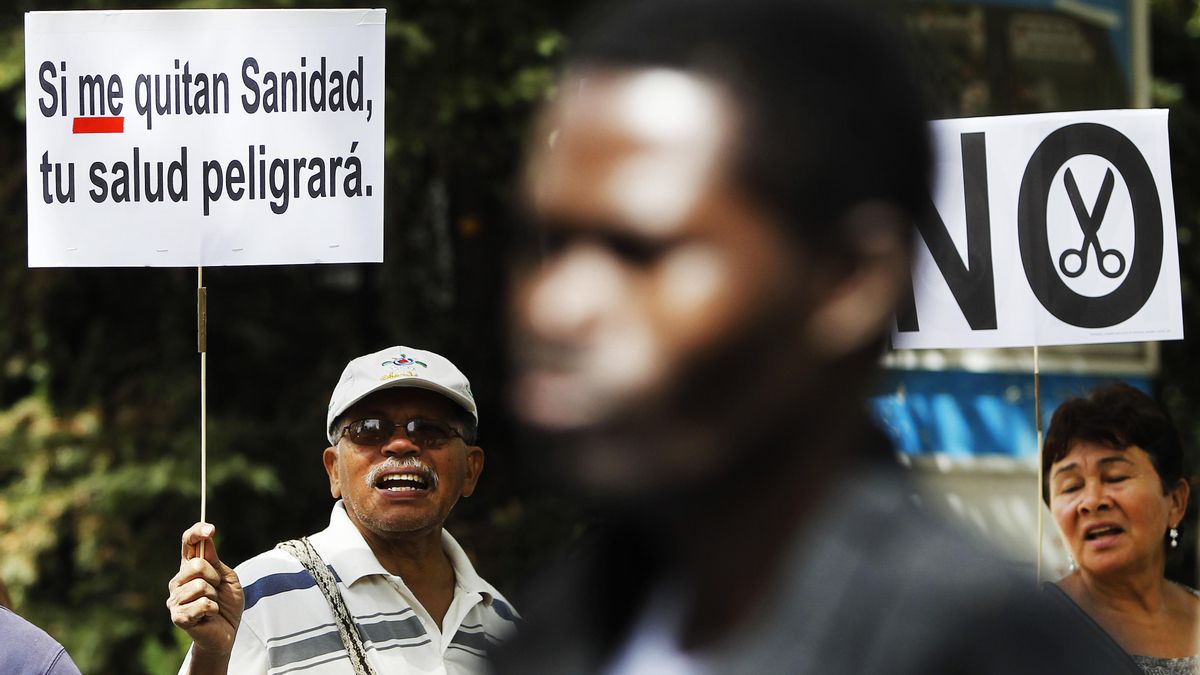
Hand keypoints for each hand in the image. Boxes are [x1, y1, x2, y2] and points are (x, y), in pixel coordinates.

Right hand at [167, 523, 243, 662]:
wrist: (226, 632)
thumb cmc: (227, 604)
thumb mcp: (227, 578)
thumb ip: (215, 561)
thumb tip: (206, 540)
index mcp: (190, 567)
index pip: (188, 542)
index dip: (197, 532)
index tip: (211, 529)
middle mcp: (178, 580)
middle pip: (197, 565)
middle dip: (215, 577)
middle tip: (217, 590)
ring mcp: (175, 599)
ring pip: (201, 586)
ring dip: (215, 597)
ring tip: (212, 605)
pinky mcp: (178, 616)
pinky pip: (203, 604)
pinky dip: (213, 609)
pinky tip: (208, 616)